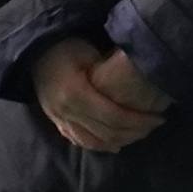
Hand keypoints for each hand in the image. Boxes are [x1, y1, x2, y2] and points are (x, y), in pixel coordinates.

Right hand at [30, 35, 170, 155]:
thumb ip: (109, 74)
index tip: (159, 117)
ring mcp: (59, 119)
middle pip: (107, 132)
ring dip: (120, 141)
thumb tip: (138, 86)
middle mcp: (66, 112)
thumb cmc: (65, 46)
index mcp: (75, 94)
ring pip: (94, 142)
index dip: (139, 121)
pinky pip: (79, 140)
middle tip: (155, 124)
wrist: (34, 50)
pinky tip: (115, 144)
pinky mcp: (55, 121)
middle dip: (135, 132)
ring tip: (139, 133)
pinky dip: (99, 145)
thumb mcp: (89, 53)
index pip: (114, 116)